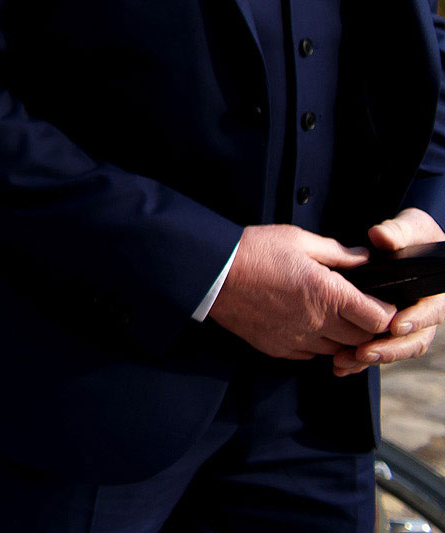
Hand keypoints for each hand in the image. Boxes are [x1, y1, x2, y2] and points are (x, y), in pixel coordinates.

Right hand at [207, 223, 392, 358]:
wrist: (210, 273)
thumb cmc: (252, 251)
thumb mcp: (297, 240)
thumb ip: (336, 252)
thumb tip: (362, 257)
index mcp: (328, 294)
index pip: (378, 319)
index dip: (384, 312)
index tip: (378, 303)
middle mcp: (317, 322)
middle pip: (362, 340)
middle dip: (365, 327)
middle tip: (356, 311)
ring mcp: (297, 339)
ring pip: (336, 351)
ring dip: (340, 338)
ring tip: (330, 318)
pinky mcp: (277, 347)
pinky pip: (309, 355)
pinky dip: (315, 345)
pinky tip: (305, 326)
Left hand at [333, 208, 444, 376]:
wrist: (400, 245)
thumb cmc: (410, 236)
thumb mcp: (410, 228)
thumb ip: (399, 232)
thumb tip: (382, 237)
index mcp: (433, 293)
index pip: (430, 312)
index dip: (415, 320)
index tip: (396, 325)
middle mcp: (422, 314)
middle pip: (413, 340)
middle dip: (390, 349)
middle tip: (365, 353)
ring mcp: (405, 325)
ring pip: (394, 349)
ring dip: (372, 358)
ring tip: (345, 361)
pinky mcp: (385, 331)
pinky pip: (377, 349)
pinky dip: (360, 359)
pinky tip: (339, 365)